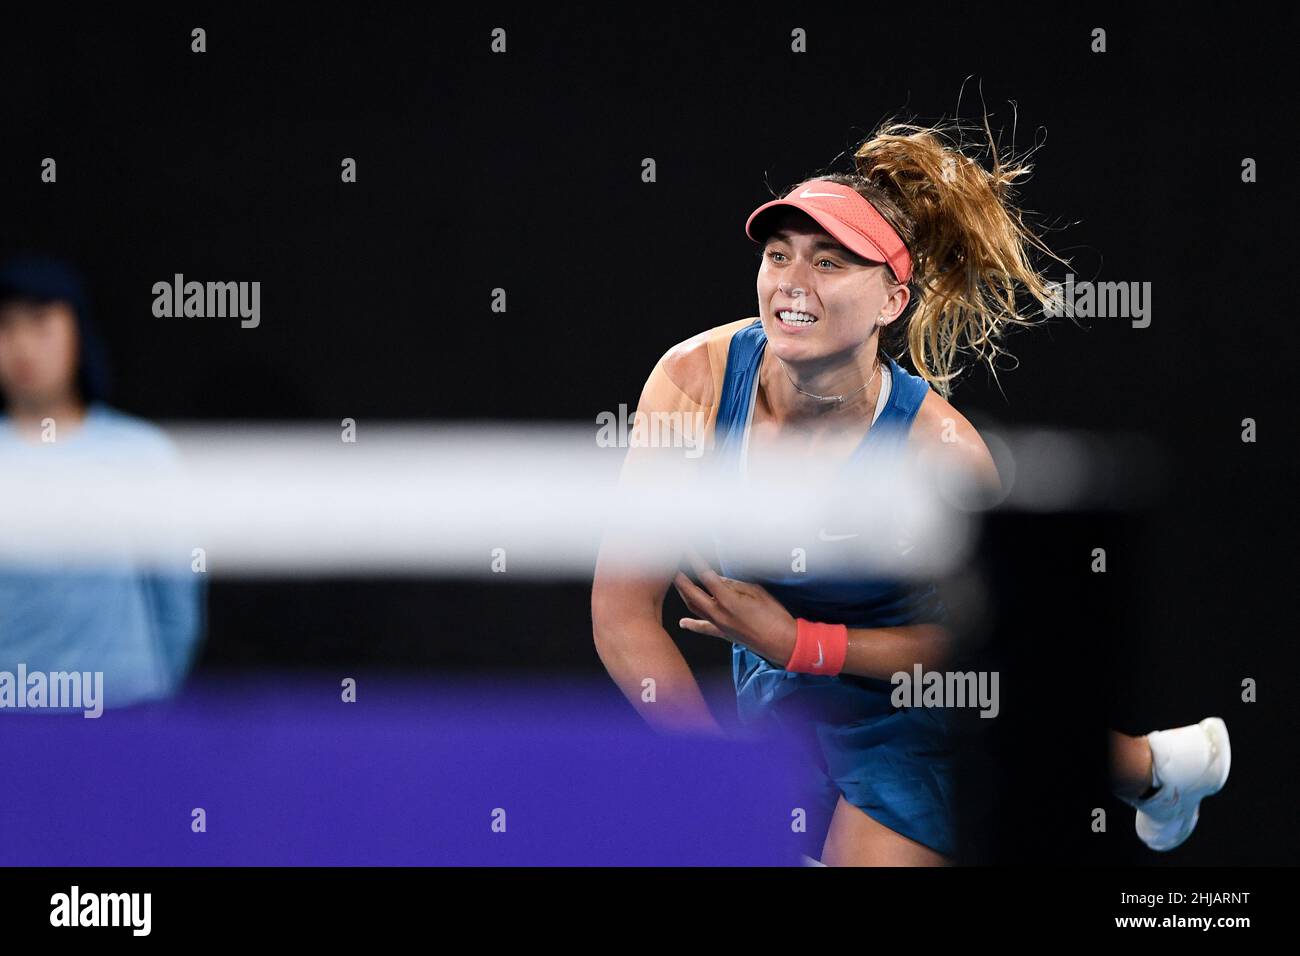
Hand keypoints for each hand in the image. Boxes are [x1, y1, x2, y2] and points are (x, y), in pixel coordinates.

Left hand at [673, 547, 796, 665]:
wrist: (781, 643)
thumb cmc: (773, 615)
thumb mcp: (756, 592)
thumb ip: (734, 584)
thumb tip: (717, 579)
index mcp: (727, 600)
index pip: (706, 575)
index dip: (695, 561)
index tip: (687, 550)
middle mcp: (718, 613)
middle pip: (691, 593)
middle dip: (680, 578)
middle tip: (673, 565)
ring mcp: (719, 625)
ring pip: (693, 608)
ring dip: (683, 594)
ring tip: (678, 583)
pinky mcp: (723, 634)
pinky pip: (703, 628)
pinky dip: (691, 624)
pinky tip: (682, 622)